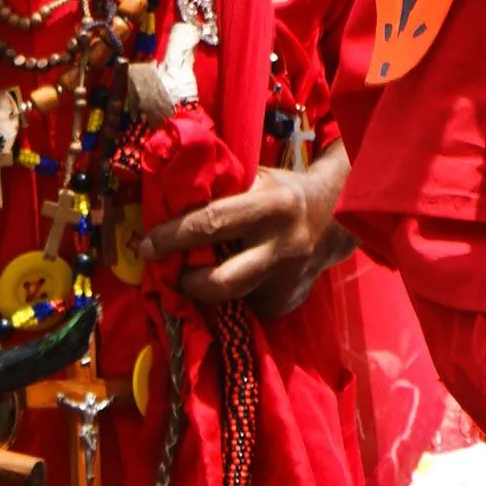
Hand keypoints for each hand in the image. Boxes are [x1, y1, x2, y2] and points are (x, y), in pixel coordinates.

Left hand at [141, 145, 355, 318]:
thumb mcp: (257, 179)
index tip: (147, 245)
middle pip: (219, 281)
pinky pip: (245, 306)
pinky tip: (238, 281)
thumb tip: (164, 196)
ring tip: (198, 279)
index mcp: (272, 206)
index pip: (210, 224)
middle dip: (185, 281)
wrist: (338, 217)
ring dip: (205, 292)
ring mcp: (287, 280)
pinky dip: (234, 297)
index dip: (172, 237)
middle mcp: (283, 246)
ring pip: (229, 301)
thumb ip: (220, 189)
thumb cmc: (283, 193)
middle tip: (170, 273)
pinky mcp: (286, 302)